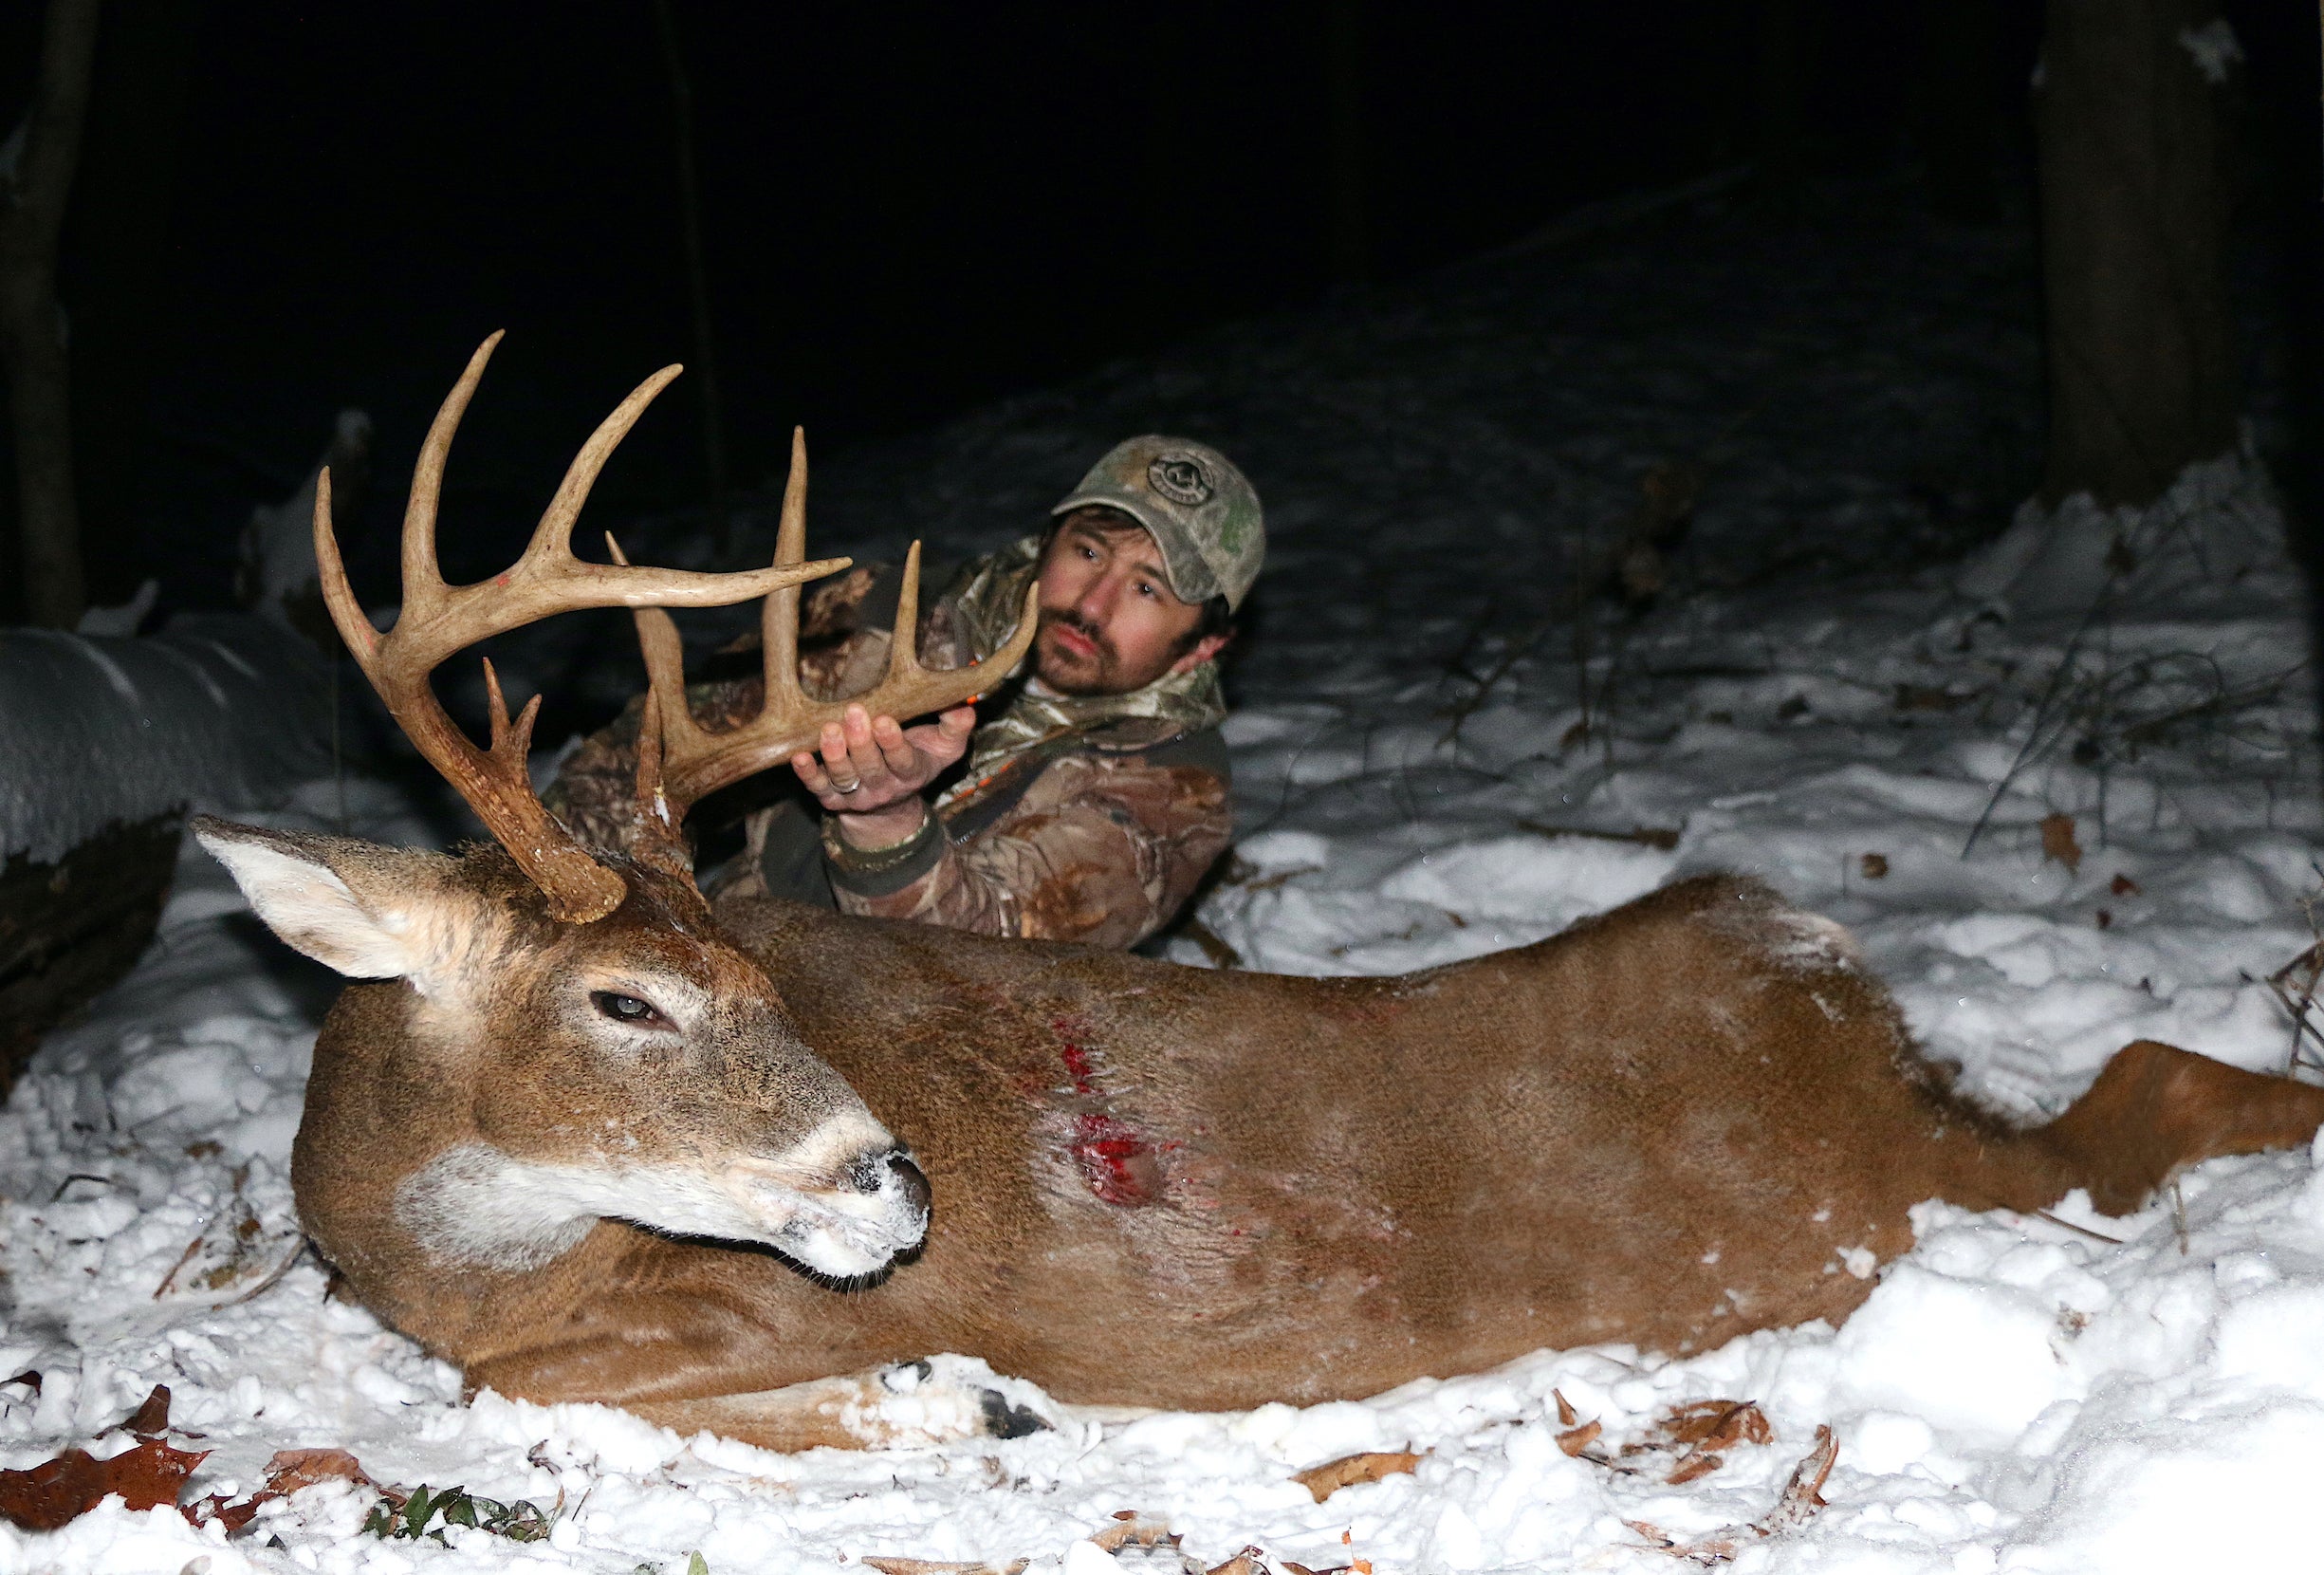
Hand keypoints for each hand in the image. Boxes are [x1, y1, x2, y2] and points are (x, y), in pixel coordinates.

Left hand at [791, 703, 975, 833]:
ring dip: (834, 755)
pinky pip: (818, 788)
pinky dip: (807, 774)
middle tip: (854, 713)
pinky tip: (797, 757)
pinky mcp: (832, 798)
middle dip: (861, 742)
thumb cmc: (918, 760)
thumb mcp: (945, 748)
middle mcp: (884, 787)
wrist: (892, 805)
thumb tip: (965, 704)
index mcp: (912, 773)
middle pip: (871, 768)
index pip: (903, 761)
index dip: (893, 743)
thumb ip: (957, 726)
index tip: (884, 720)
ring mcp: (856, 795)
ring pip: (843, 778)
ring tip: (829, 729)